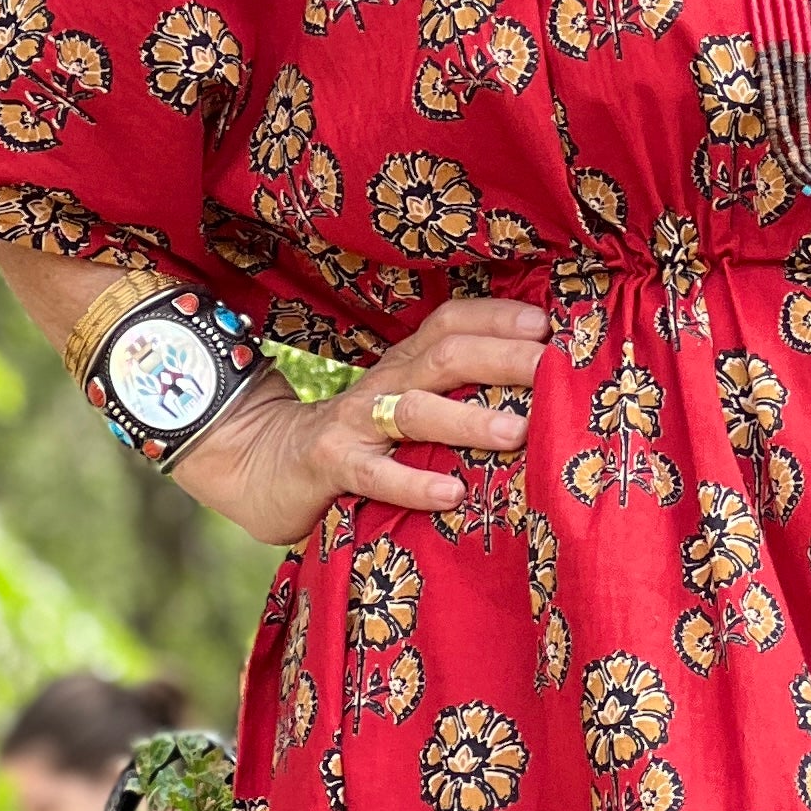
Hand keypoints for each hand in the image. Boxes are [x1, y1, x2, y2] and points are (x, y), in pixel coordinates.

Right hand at [172, 296, 550, 546]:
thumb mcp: (403, 406)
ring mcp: (354, 423)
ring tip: (518, 432)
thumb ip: (453, 396)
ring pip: (414, 410)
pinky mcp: (330, 466)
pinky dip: (413, 482)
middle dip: (502, 358)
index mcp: (405, 364)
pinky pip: (374, 473)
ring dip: (468, 419)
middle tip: (554, 371)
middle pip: (445, 355)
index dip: (497, 316)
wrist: (256, 462)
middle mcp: (384, 383)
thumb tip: (539, 397)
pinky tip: (452, 493)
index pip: (451, 322)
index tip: (548, 323)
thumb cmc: (355, 439)